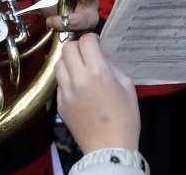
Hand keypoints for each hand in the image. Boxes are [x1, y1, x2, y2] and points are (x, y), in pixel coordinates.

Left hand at [54, 33, 140, 151]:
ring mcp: (66, 92)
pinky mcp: (59, 104)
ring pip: (58, 64)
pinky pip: (59, 83)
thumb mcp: (127, 85)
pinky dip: (67, 80)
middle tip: (87, 55)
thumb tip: (99, 52)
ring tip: (80, 70)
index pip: (86, 41)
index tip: (96, 44)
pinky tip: (79, 88)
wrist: (109, 147)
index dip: (92, 39)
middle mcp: (78, 79)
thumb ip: (111, 65)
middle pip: (67, 48)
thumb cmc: (124, 117)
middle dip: (78, 47)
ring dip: (69, 62)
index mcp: (98, 72)